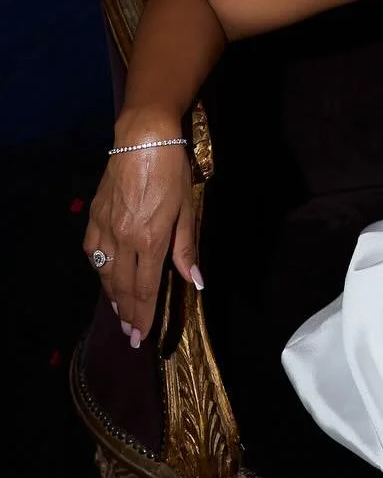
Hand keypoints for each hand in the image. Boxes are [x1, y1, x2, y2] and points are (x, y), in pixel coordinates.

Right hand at [83, 121, 199, 347]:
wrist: (142, 141)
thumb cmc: (172, 173)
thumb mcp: (187, 211)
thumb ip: (186, 248)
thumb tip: (196, 281)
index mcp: (149, 241)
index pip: (145, 289)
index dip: (144, 315)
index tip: (141, 336)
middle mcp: (123, 240)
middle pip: (123, 286)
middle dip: (127, 313)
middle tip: (130, 334)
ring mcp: (105, 228)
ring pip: (105, 272)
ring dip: (112, 295)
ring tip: (119, 312)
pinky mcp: (95, 216)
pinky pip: (92, 252)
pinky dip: (98, 269)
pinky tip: (104, 277)